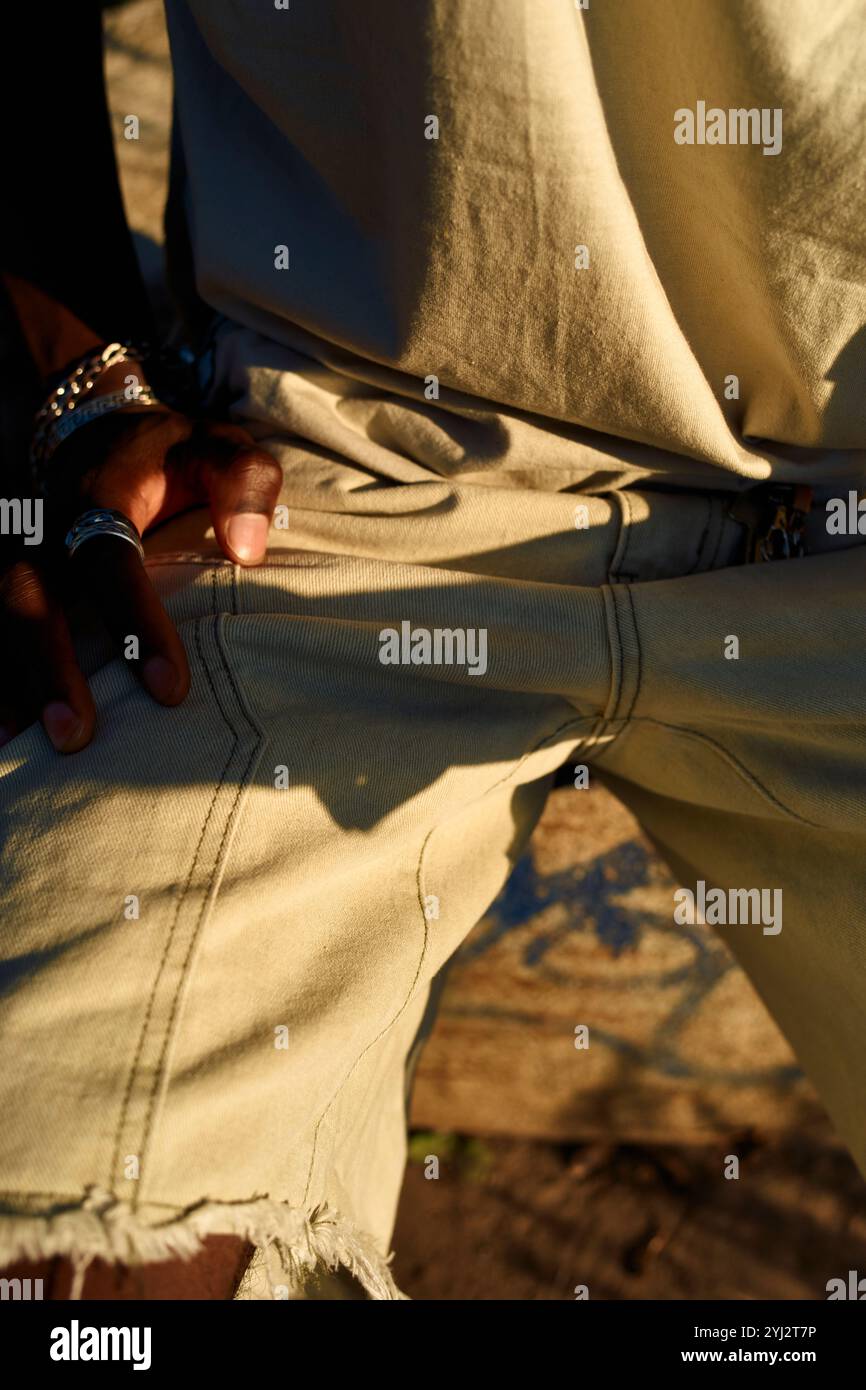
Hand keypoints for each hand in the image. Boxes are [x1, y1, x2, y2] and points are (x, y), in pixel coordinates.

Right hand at [0, 407, 281, 752]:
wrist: (95, 425)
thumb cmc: (173, 454)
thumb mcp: (218, 448)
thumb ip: (243, 484)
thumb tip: (248, 551)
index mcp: (99, 497)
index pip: (111, 562)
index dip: (136, 624)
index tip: (170, 689)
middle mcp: (42, 526)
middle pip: (27, 596)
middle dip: (46, 668)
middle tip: (74, 735)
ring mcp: (14, 550)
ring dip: (7, 682)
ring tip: (17, 746)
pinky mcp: (4, 571)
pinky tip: (4, 733)